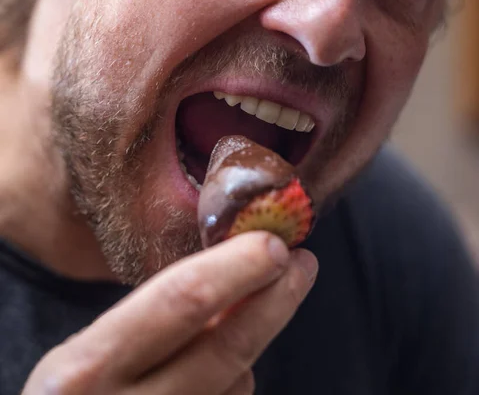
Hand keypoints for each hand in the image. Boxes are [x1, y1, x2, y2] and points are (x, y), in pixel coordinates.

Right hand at [22, 232, 317, 393]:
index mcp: (86, 369)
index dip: (236, 267)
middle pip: (228, 347)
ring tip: (240, 318)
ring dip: (249, 344)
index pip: (180, 302)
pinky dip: (236, 381)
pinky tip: (217, 373)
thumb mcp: (88, 356)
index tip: (273, 244)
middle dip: (277, 298)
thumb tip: (229, 279)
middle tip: (303, 263)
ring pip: (238, 382)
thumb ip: (149, 321)